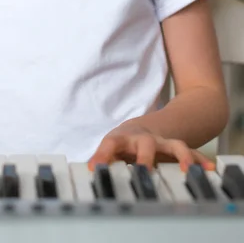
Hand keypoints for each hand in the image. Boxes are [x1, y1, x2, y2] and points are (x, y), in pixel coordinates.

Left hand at [87, 123, 214, 171]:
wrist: (143, 126)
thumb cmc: (123, 141)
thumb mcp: (110, 148)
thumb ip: (102, 159)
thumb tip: (89, 172)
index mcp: (123, 139)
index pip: (111, 143)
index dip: (102, 154)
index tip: (95, 167)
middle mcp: (143, 139)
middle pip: (146, 144)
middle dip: (145, 158)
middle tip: (144, 170)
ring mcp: (162, 143)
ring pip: (174, 146)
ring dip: (181, 156)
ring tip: (188, 170)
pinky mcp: (176, 149)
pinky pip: (191, 153)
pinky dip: (200, 161)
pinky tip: (209, 169)